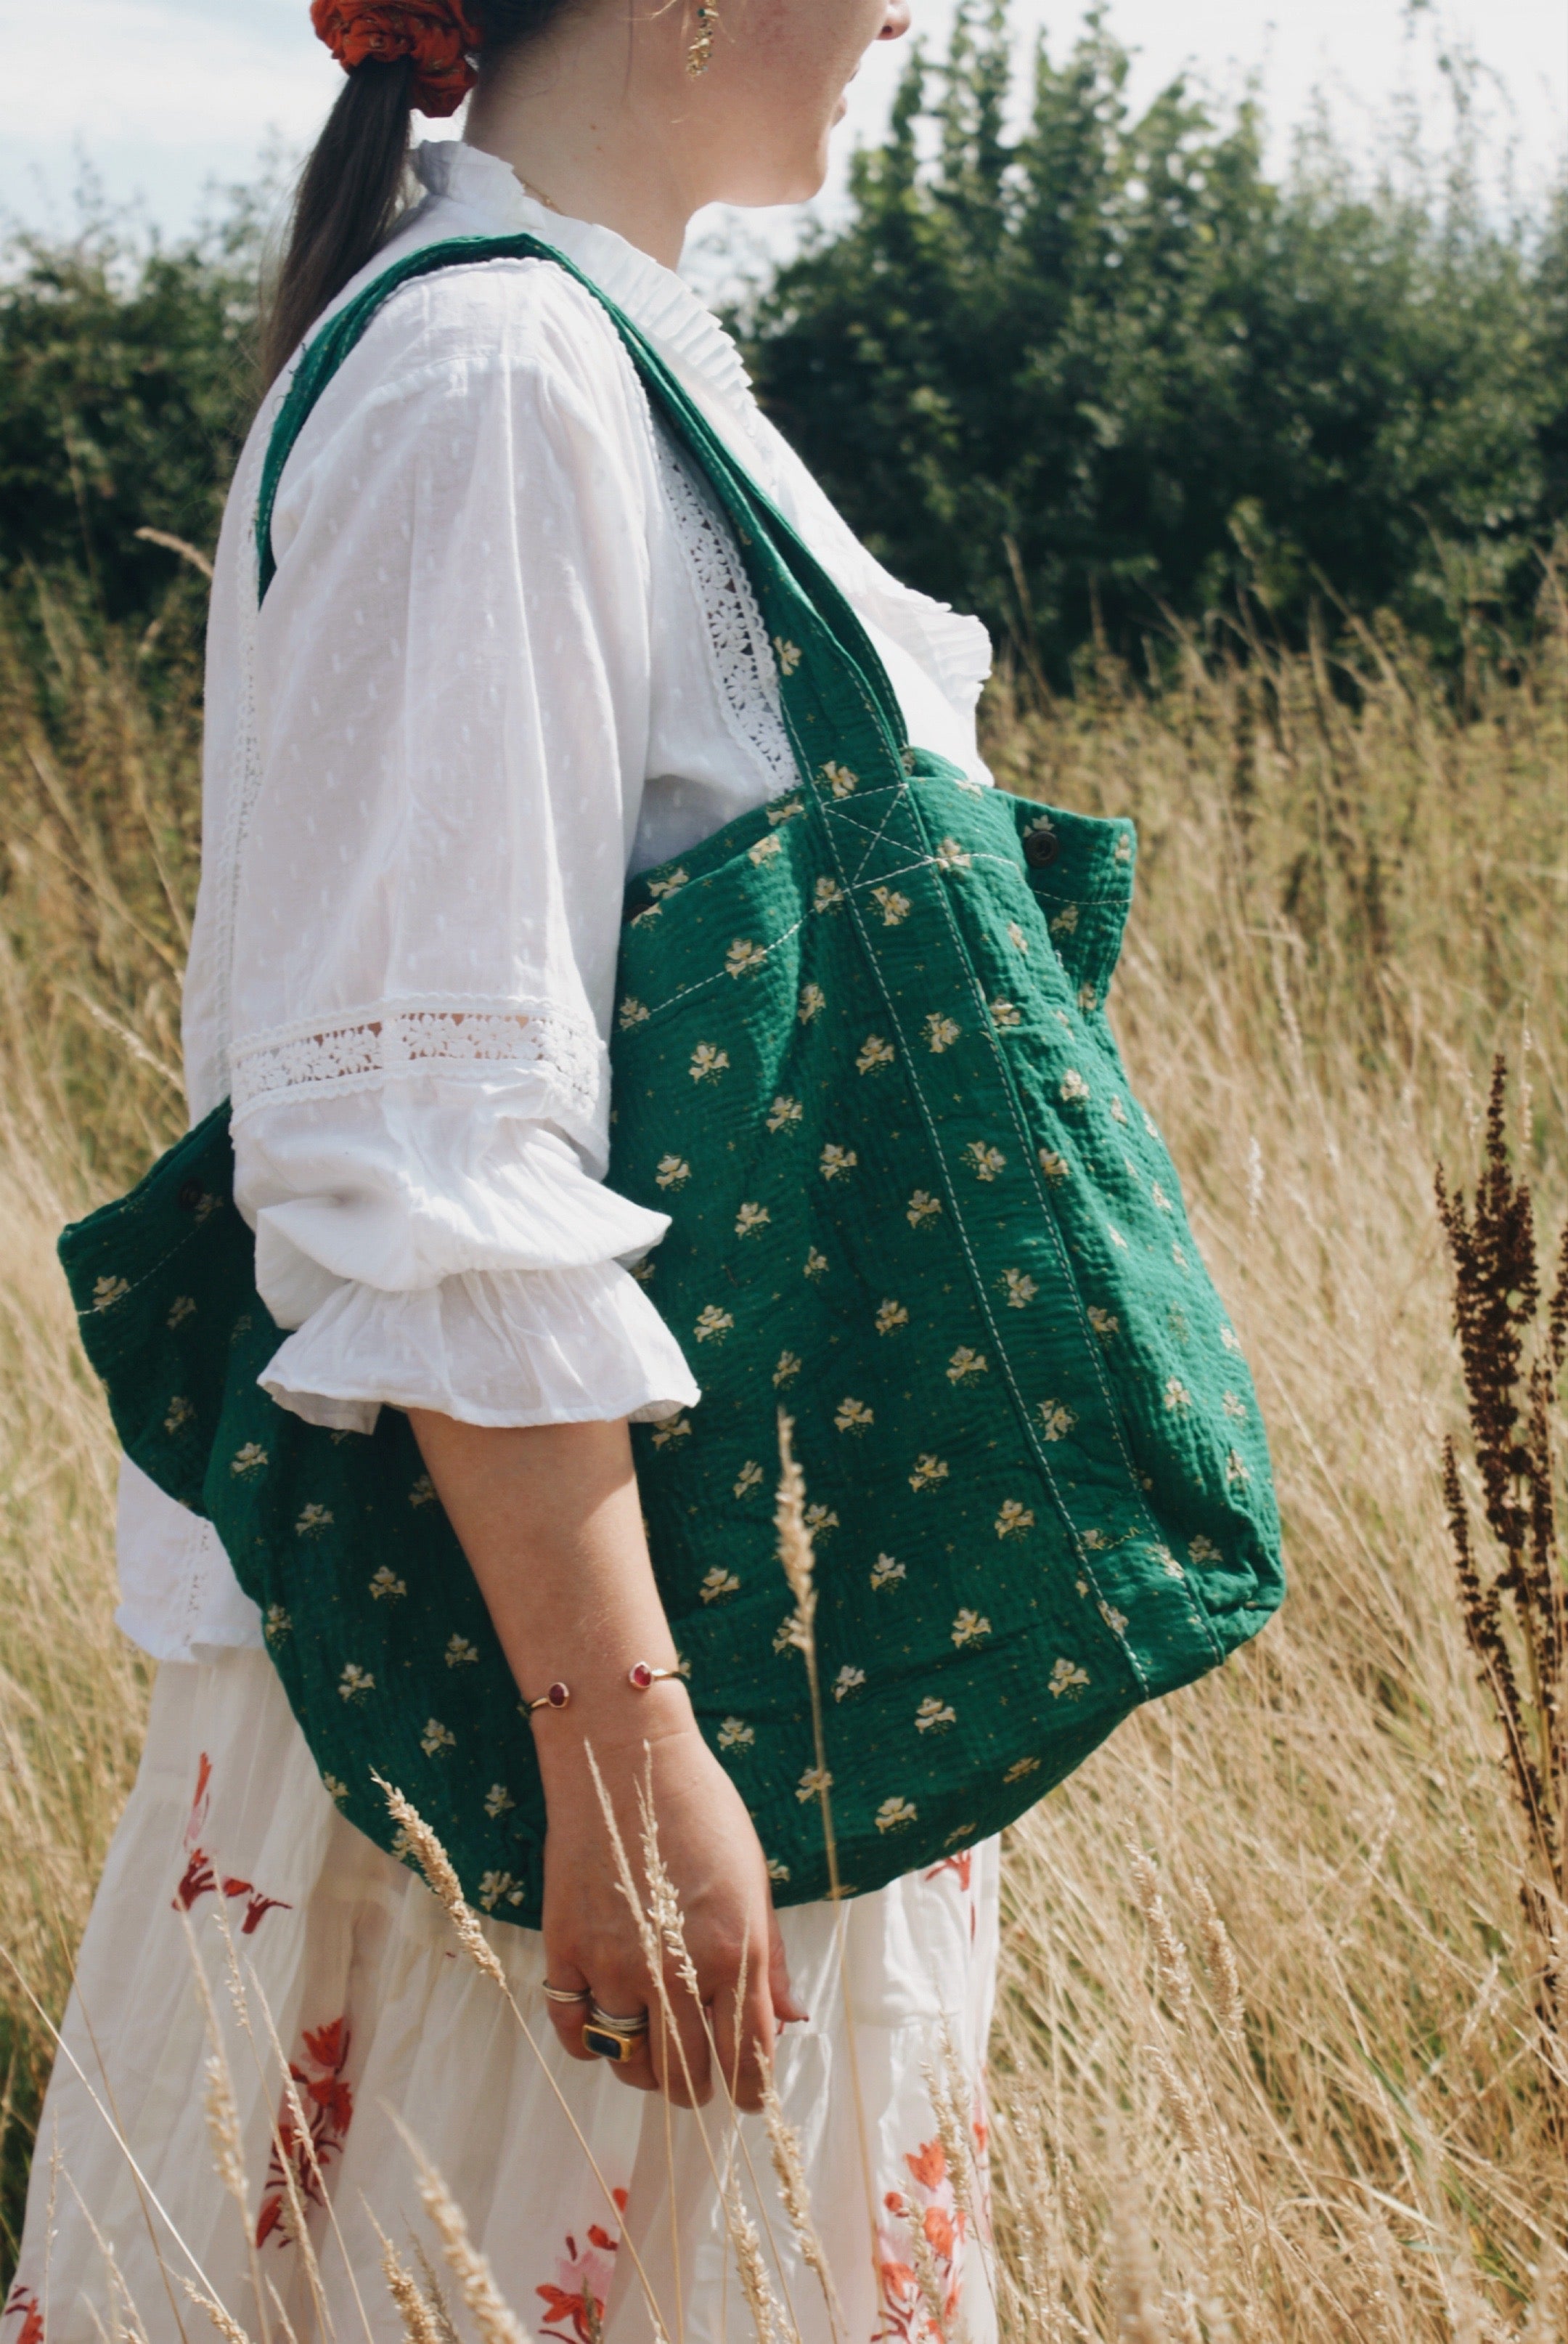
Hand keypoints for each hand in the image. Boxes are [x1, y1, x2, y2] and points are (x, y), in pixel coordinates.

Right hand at [536, 1693, 805, 2110]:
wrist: (624, 1756)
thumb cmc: (701, 1809)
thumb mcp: (753, 1879)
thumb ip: (770, 1959)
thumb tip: (790, 2021)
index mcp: (734, 1952)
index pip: (747, 2061)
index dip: (752, 2092)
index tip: (750, 2096)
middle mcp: (675, 1970)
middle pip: (687, 2076)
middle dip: (699, 2087)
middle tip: (699, 2074)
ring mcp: (614, 1962)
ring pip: (630, 2063)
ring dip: (646, 2069)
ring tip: (655, 2046)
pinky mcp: (566, 1949)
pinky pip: (574, 2031)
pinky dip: (590, 2042)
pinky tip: (606, 2021)